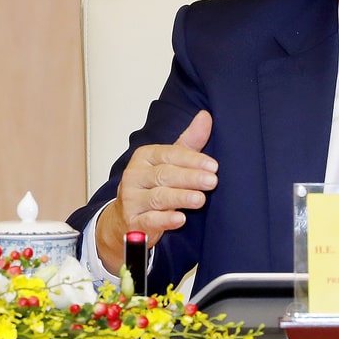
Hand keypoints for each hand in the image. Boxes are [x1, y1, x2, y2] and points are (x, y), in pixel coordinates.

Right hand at [95, 110, 217, 273]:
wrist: (125, 218)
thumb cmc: (153, 185)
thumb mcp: (170, 162)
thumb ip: (189, 142)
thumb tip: (205, 116)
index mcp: (144, 157)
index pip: (169, 155)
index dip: (192, 160)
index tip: (213, 166)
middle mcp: (134, 176)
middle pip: (165, 175)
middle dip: (190, 178)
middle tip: (212, 181)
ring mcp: (131, 200)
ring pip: (158, 197)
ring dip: (181, 198)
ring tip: (200, 199)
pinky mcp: (132, 223)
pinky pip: (149, 221)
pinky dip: (165, 220)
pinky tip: (179, 219)